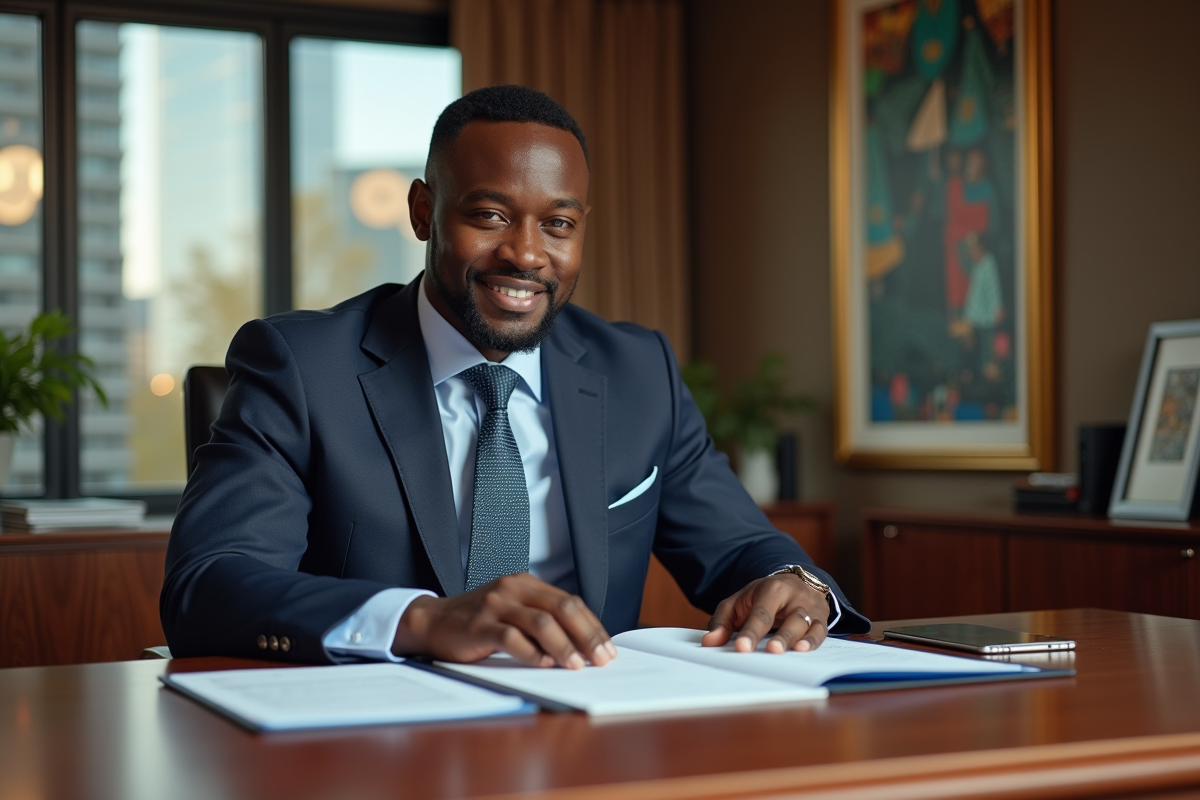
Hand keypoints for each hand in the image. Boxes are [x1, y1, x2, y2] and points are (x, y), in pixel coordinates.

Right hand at [392, 572, 616, 668]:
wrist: (433, 622)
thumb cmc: (478, 622)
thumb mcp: (513, 613)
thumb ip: (542, 621)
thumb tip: (582, 647)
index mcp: (526, 583)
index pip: (570, 602)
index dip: (592, 626)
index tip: (608, 649)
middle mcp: (513, 588)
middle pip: (562, 608)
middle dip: (587, 635)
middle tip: (601, 659)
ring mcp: (496, 605)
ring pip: (542, 622)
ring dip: (564, 646)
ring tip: (576, 665)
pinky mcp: (479, 625)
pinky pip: (512, 638)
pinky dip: (532, 653)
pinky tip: (543, 665)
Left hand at [700, 573, 829, 653]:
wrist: (795, 583)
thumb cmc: (763, 596)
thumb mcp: (739, 602)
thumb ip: (723, 621)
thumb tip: (710, 642)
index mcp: (772, 588)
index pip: (761, 613)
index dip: (751, 632)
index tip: (742, 649)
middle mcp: (794, 596)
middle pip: (789, 618)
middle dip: (780, 636)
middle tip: (771, 651)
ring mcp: (810, 607)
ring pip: (807, 624)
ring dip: (797, 639)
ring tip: (786, 652)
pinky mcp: (822, 618)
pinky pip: (822, 631)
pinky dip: (814, 641)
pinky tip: (804, 650)